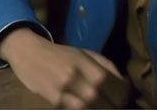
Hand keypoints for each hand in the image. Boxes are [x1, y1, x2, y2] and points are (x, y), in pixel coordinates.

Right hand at [0, 27, 128, 108]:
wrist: (29, 54)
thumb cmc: (62, 54)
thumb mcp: (85, 53)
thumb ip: (106, 66)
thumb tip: (125, 83)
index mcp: (85, 62)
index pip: (112, 82)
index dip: (123, 93)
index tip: (126, 96)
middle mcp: (74, 77)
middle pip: (103, 100)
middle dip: (115, 105)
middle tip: (118, 105)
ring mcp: (63, 91)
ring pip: (91, 109)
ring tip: (106, 107)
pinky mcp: (55, 102)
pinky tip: (92, 107)